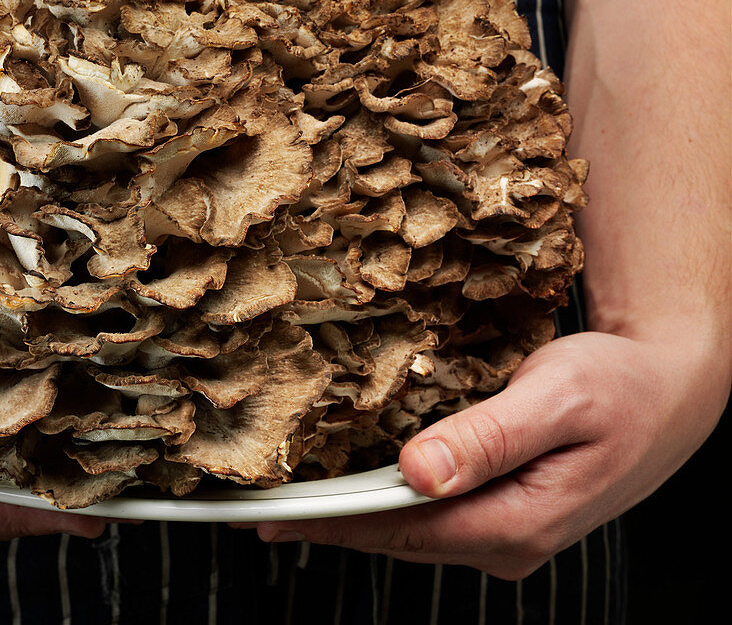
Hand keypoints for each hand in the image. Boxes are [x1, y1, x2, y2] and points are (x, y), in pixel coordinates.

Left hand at [250, 330, 727, 578]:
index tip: (276, 517)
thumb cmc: (620, 387)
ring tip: (290, 506)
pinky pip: (432, 516)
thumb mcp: (557, 398)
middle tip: (259, 515)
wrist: (668, 392)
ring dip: (353, 517)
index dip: (334, 522)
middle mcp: (509, 540)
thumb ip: (488, 437)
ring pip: (414, 529)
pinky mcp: (504, 512)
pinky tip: (354, 491)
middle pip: (401, 537)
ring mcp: (507, 531)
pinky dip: (387, 504)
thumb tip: (419, 472)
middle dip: (330, 526)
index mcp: (520, 521)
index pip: (405, 530)